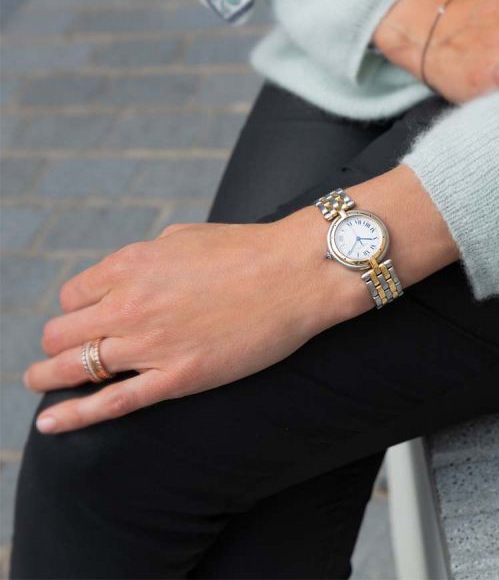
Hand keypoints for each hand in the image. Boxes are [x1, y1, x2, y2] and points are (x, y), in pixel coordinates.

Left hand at [24, 213, 368, 433]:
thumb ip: (146, 257)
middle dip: (60, 341)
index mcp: (130, 266)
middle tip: (68, 350)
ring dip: (49, 375)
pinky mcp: (178, 377)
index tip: (89, 317)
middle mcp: (129, 305)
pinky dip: (74, 416)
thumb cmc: (246, 249)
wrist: (295, 273)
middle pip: (62, 332)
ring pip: (74, 367)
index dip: (77, 308)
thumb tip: (131, 274)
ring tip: (40, 381)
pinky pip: (113, 402)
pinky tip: (49, 424)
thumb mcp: (182, 237)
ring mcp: (151, 344)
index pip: (73, 296)